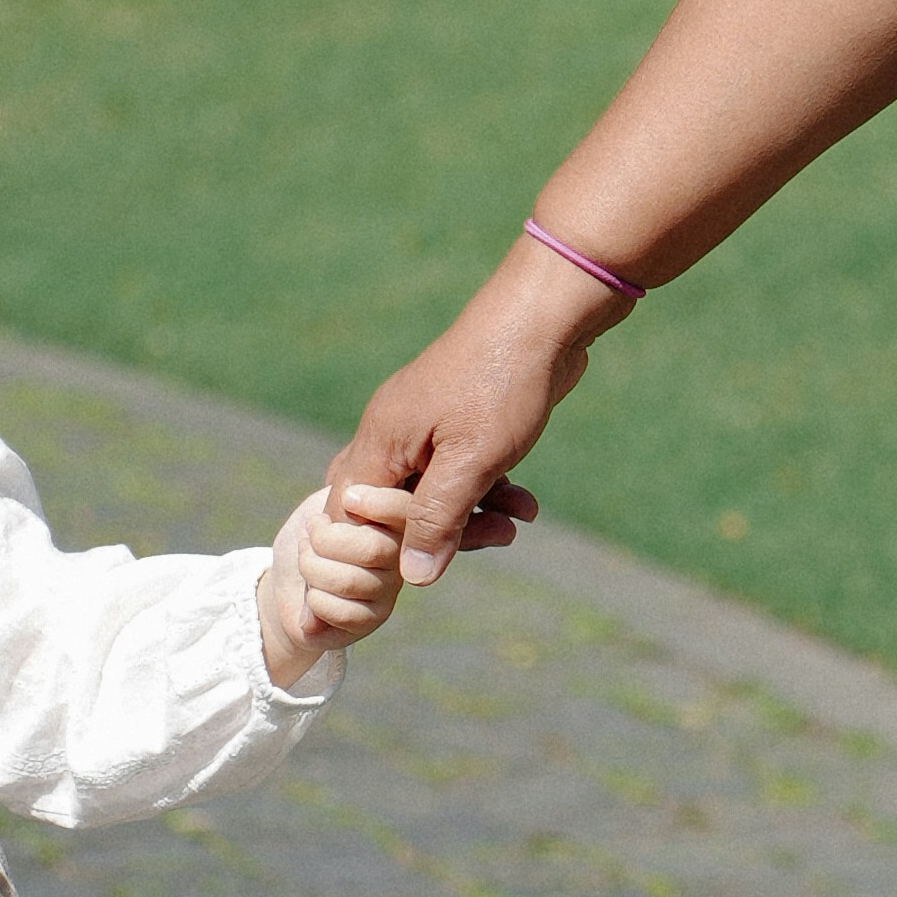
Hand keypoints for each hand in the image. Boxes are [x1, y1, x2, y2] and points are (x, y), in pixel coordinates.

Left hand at [259, 480, 421, 685]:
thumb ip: (346, 491)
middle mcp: (403, 556)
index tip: (347, 500)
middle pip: (372, 549)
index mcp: (394, 519)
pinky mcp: (371, 619)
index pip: (404, 509)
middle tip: (308, 540)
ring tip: (305, 565)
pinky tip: (312, 596)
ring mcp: (389, 590)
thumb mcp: (324, 502)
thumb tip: (354, 499)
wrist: (287, 581)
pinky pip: (343, 612)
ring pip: (350, 582)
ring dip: (311, 570)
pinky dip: (314, 601)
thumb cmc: (309, 537)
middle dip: (323, 541)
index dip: (377, 503)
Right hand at [336, 251, 602, 586]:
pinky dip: (486, 490)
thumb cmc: (502, 383)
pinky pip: (457, 473)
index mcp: (380, 441)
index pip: (351, 514)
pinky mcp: (456, 423)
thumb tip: (414, 577)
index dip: (380, 548)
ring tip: (517, 521)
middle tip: (489, 537)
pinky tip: (523, 504)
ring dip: (472, 514)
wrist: (545, 319)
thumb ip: (438, 519)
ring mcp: (423, 426)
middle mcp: (392, 433)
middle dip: (436, 534)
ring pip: (431, 493)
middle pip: (392, 508)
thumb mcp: (471, 462)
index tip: (427, 563)